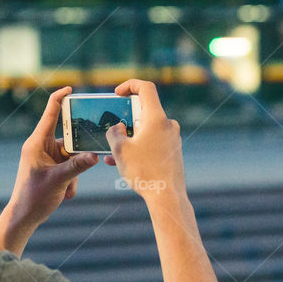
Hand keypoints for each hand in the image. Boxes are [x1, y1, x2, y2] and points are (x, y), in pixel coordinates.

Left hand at [10, 86, 99, 225]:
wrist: (24, 216)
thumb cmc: (33, 197)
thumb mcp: (58, 180)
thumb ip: (77, 166)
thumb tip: (95, 155)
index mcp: (37, 142)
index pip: (50, 113)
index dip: (60, 98)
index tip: (71, 88)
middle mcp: (42, 146)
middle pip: (69, 138)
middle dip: (77, 155)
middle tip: (79, 167)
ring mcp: (48, 157)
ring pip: (73, 156)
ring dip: (74, 174)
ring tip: (66, 189)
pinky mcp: (53, 167)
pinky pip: (70, 167)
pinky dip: (71, 181)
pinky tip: (65, 194)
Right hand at [104, 79, 184, 199]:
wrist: (166, 196)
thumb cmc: (144, 171)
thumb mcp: (119, 150)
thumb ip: (114, 133)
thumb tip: (118, 127)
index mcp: (156, 118)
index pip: (146, 88)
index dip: (129, 85)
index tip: (117, 94)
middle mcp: (168, 125)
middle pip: (143, 111)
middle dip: (124, 119)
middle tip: (110, 130)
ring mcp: (172, 138)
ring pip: (145, 130)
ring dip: (127, 138)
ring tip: (110, 153)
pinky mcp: (172, 150)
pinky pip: (151, 142)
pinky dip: (137, 147)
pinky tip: (121, 162)